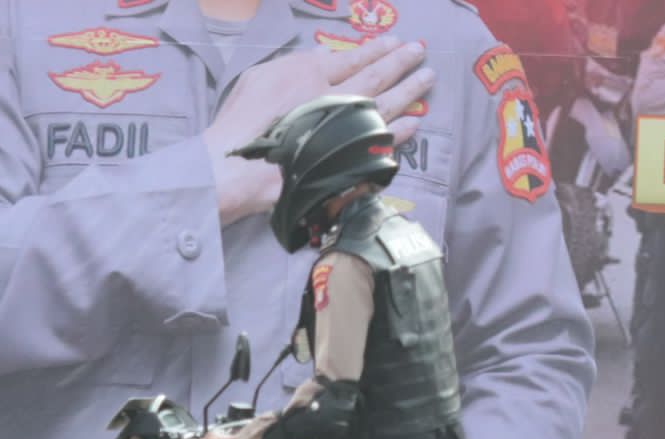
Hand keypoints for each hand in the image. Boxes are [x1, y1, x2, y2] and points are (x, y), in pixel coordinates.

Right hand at [205, 37, 433, 223]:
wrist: (237, 169)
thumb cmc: (240, 124)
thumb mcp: (258, 80)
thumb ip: (290, 69)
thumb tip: (319, 65)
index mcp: (309, 74)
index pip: (350, 58)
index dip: (374, 49)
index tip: (393, 42)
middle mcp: (334, 97)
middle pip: (375, 76)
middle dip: (400, 62)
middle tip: (420, 51)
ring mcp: (345, 129)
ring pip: (386, 105)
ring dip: (410, 90)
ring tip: (428, 79)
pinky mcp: (349, 158)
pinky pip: (383, 142)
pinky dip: (401, 131)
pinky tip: (415, 122)